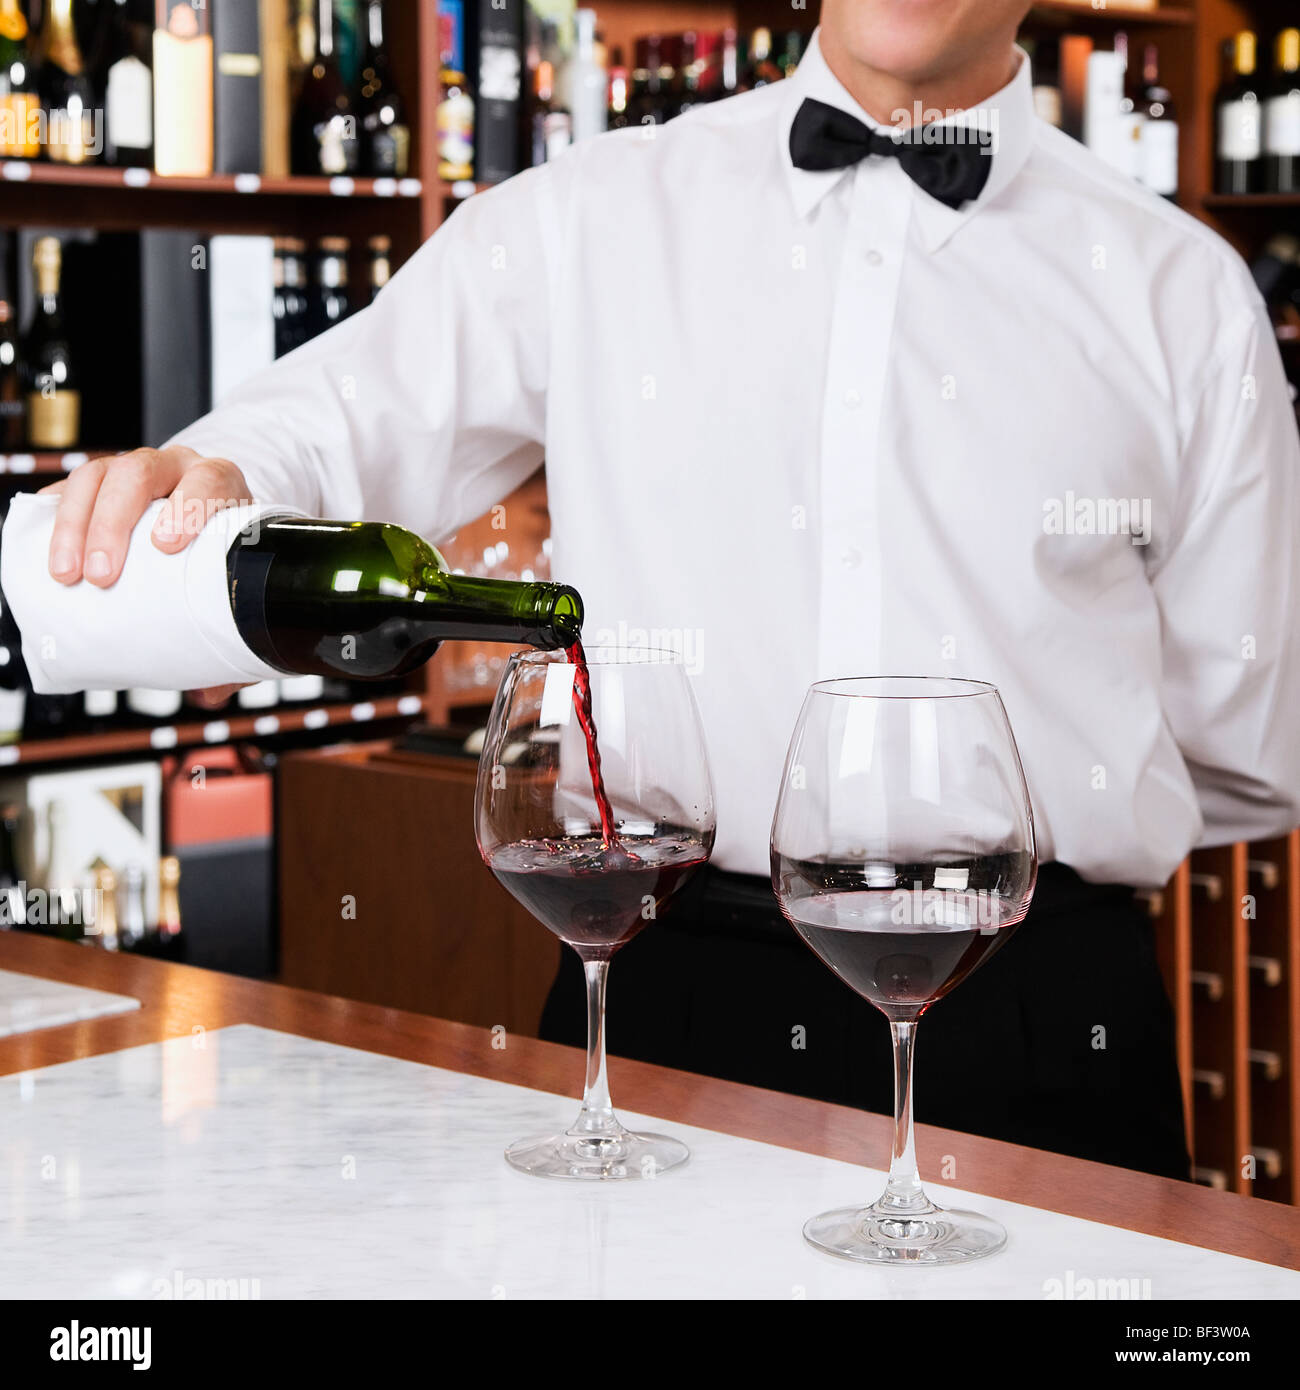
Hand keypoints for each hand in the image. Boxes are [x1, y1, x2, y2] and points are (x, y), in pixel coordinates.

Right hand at [39, 444, 252, 588]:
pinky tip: (38, 539)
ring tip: (66, 572)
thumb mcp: (237, 560)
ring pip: (95, 476)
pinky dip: (52, 511)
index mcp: (218, 480)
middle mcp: (174, 466)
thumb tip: (211, 672)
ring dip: (74, 524)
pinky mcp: (101, 482)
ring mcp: (133, 469)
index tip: (166, 546)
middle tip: (101, 575)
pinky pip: (69, 487)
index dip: (188, 508)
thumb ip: (228, 594)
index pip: (208, 481)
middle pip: (138, 473)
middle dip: (113, 523)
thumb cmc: (224, 548)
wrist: (213, 521)